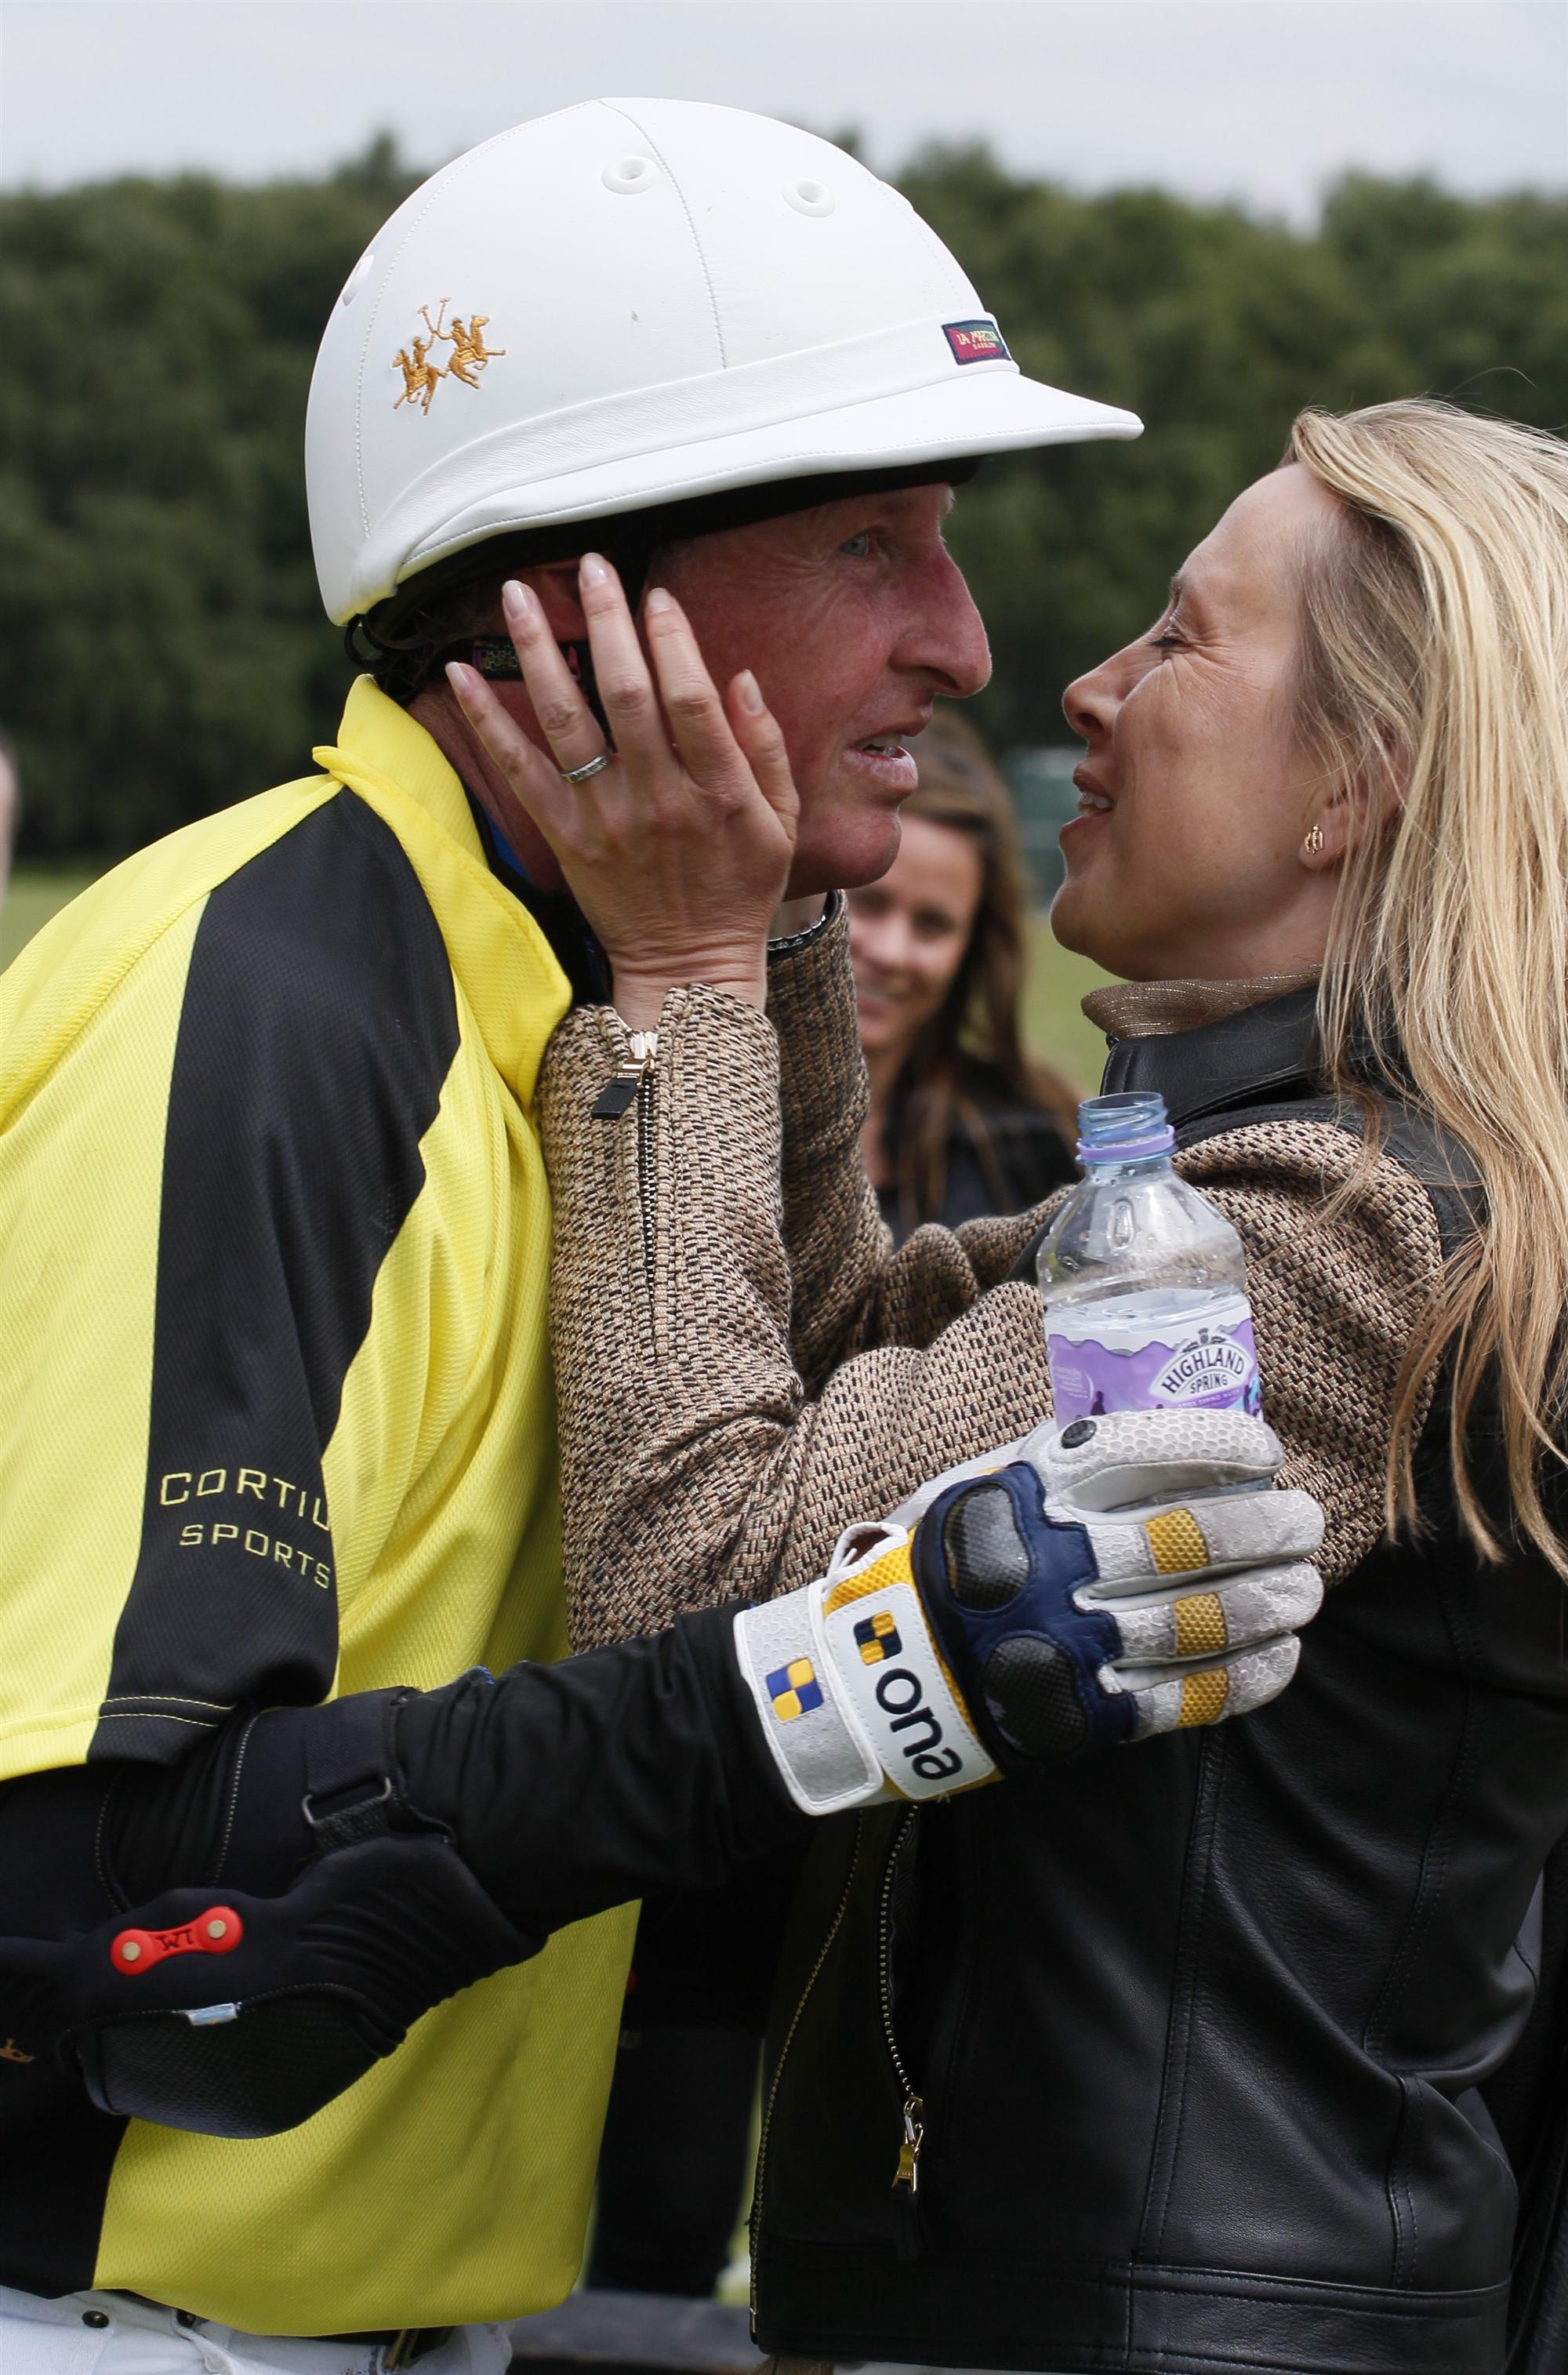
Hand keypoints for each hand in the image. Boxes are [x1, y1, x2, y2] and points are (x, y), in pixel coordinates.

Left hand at [447, 560, 799, 1027]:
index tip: (656, 595)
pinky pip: (519, 771)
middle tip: (591, 565)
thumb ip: (766, 749)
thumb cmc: (740, 890)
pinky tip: (462, 673)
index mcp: (718, 791)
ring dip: (539, 651)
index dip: (672, 640)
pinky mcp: (565, 838)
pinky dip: (488, 721)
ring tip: (518, 594)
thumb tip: (739, 677)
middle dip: (606, 622)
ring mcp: (606, 818)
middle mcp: (659, 799)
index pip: (690, 698)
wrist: (689, 970)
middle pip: (626, 694)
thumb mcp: (782, 823)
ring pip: (567, 721)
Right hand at [733, 1409, 1323, 1812]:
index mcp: (1028, 1488)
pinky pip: (1182, 1698)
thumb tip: (1166, 1432)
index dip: (1219, 1442)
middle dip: (1266, 1527)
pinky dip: (1244, 1679)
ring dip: (1270, 1603)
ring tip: (1306, 1590)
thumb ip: (1061, 1460)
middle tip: (1305, 1521)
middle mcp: (1055, 1558)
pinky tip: (1283, 1659)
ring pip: (1199, 1618)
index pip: (1143, 1446)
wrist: (874, 1668)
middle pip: (1189, 1537)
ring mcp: (1069, 1639)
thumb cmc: (944, 1559)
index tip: (1267, 1447)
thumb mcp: (984, 1482)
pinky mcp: (1081, 1714)